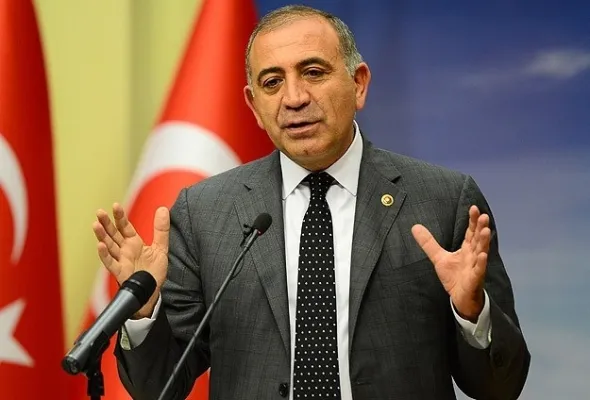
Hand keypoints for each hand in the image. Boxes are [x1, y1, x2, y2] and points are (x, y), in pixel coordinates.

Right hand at [92, 203, 169, 318]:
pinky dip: (105, 254)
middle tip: (99, 212)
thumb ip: (161, 230)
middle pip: (113, 234)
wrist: (153, 292)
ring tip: (95, 224)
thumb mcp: (161, 248)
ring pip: (109, 246)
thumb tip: (162, 209)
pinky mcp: (120, 272)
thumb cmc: (154, 272)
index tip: (115, 205)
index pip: (124, 226)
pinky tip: (100, 245)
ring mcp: (121, 260)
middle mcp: (125, 250)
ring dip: (102, 236)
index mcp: (133, 243)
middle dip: (106, 223)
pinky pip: (111, 263)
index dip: (120, 217)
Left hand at [411, 205, 490, 321]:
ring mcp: (475, 267)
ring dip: (484, 242)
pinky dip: (481, 263)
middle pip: (477, 239)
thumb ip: (429, 243)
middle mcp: (473, 255)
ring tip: (486, 230)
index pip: (470, 232)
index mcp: (466, 249)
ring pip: (481, 252)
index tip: (473, 207)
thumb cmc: (454, 277)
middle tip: (483, 216)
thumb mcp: (438, 258)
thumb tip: (415, 227)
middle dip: (480, 227)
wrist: (460, 298)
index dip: (472, 221)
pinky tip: (482, 255)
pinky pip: (479, 270)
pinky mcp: (475, 279)